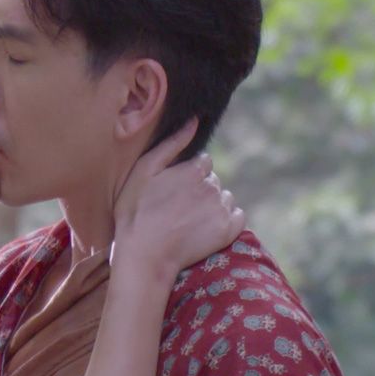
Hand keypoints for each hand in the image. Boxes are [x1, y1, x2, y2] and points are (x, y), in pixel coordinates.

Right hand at [112, 119, 244, 288]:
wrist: (145, 255)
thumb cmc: (136, 212)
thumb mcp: (144, 171)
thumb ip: (171, 145)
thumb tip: (194, 120)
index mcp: (193, 170)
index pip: (202, 162)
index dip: (187, 174)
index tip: (173, 190)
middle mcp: (212, 186)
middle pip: (213, 181)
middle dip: (200, 189)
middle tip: (178, 208)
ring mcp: (221, 209)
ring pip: (224, 198)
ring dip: (212, 205)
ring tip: (190, 221)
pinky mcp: (228, 230)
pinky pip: (238, 217)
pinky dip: (227, 220)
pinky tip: (206, 229)